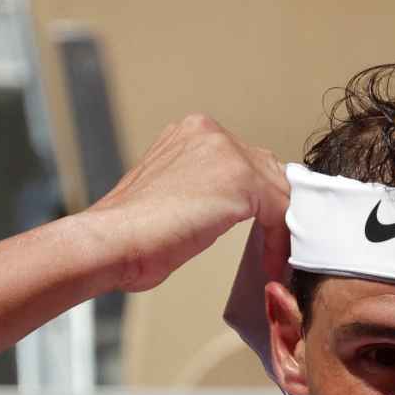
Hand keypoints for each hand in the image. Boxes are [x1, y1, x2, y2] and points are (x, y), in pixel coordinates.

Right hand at [81, 114, 289, 292]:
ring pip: (278, 189)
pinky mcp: (239, 179)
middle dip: (275, 210)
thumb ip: (204, 191)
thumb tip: (228, 208)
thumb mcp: (173, 197)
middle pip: (267, 170)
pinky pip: (281, 210)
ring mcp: (225, 151)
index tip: (264, 231)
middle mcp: (208, 132)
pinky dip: (281, 239)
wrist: (111, 242)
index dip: (261, 199)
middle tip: (276, 245)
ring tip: (276, 257)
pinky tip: (272, 261)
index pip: (246, 161)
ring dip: (282, 227)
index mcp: (190, 133)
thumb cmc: (130, 232)